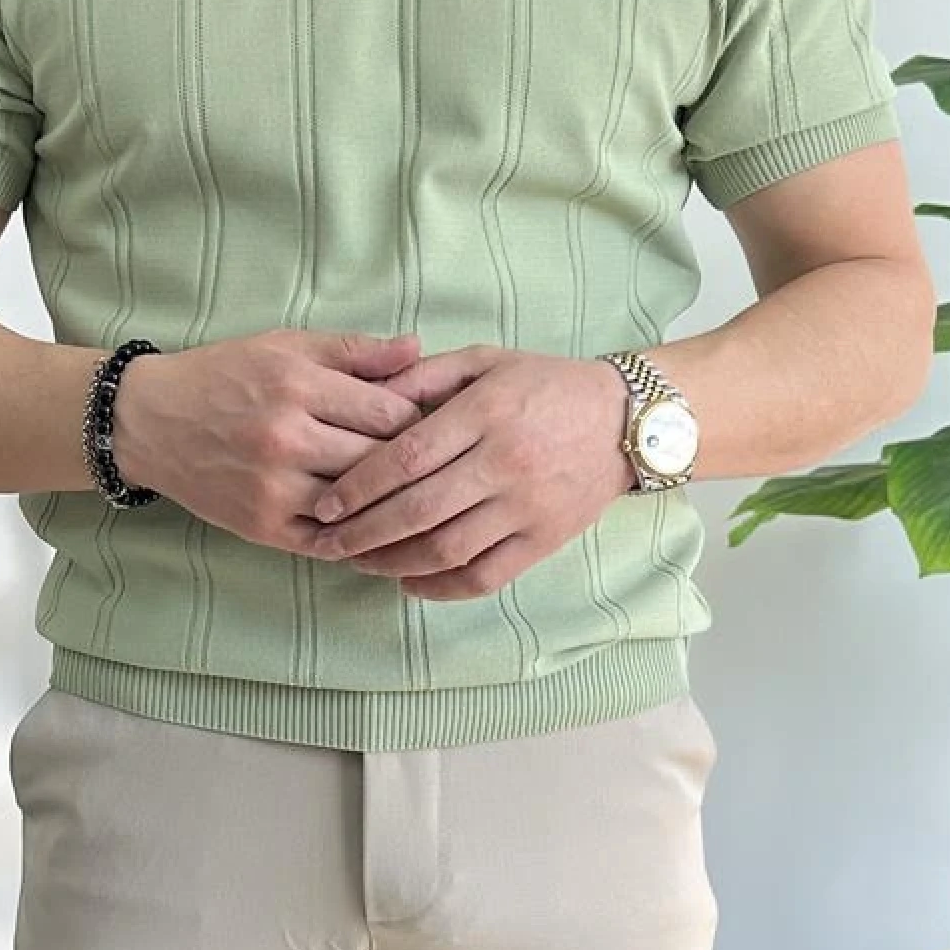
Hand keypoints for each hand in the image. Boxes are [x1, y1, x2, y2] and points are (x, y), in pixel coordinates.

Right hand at [110, 328, 426, 555]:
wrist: (150, 422)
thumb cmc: (224, 376)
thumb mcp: (286, 347)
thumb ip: (354, 351)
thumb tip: (417, 349)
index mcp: (297, 385)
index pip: (391, 411)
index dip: (421, 418)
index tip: (431, 422)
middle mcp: (286, 438)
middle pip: (381, 460)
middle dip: (414, 463)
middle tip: (436, 463)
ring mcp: (273, 488)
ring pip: (360, 505)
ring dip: (390, 503)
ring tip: (415, 497)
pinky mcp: (262, 526)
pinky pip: (330, 540)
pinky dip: (360, 536)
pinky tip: (379, 527)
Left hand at [307, 346, 635, 600]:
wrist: (625, 420)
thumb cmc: (544, 385)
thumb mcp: (484, 361)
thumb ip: (422, 375)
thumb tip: (365, 397)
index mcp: (485, 413)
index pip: (407, 457)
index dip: (358, 486)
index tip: (324, 504)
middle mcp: (505, 462)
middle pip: (418, 510)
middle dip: (362, 533)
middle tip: (325, 544)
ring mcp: (528, 506)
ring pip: (447, 549)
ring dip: (393, 563)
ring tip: (359, 563)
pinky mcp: (545, 540)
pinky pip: (485, 576)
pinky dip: (441, 587)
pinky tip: (409, 581)